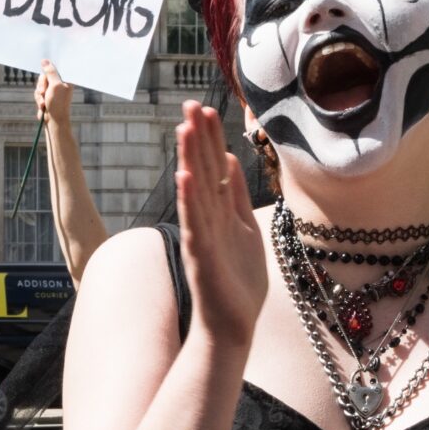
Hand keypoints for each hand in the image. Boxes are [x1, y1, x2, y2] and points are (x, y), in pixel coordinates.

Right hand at [35, 59, 72, 125]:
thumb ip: (50, 72)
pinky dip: (39, 99)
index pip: (57, 68)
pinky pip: (38, 92)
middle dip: (42, 85)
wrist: (54, 120)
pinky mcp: (47, 96)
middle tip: (43, 91)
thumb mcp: (54, 85)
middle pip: (45, 76)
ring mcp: (53, 90)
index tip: (45, 66)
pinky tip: (43, 106)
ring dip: (39, 94)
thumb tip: (45, 61)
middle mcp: (60, 83)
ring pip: (40, 85)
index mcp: (66, 79)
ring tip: (44, 102)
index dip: (49, 67)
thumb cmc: (58, 103)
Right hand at [176, 100, 267, 346]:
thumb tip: (229, 158)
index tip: (206, 108)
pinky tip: (185, 178)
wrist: (233, 325)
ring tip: (184, 129)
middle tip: (190, 104)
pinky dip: (190, 201)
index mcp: (220, 210)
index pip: (214, 166)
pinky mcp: (201, 256)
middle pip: (202, 170)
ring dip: (189, 159)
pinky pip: (195, 223)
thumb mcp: (244, 226)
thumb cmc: (238, 279)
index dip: (210, 138)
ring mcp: (202, 235)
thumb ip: (236, 195)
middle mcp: (208, 218)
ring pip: (196, 191)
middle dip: (198, 138)